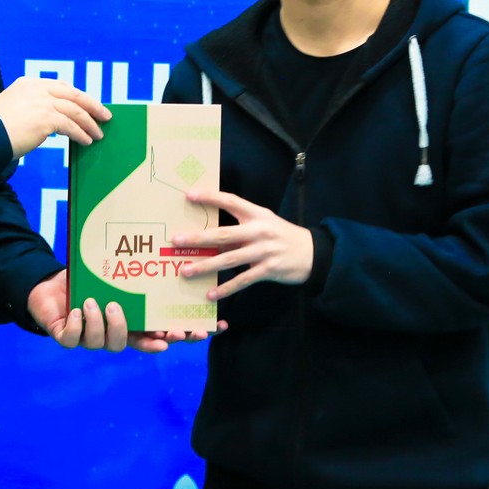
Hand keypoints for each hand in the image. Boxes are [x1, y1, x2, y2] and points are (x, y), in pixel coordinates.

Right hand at [0, 77, 110, 157]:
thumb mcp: (11, 109)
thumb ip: (30, 108)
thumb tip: (51, 121)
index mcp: (28, 83)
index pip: (60, 86)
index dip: (77, 96)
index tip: (87, 104)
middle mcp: (37, 88)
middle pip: (73, 94)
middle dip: (92, 105)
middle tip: (105, 115)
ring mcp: (42, 102)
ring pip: (75, 110)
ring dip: (89, 123)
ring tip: (98, 134)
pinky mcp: (46, 118)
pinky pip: (71, 126)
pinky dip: (81, 133)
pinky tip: (86, 141)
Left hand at [26, 271, 199, 352]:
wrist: (49, 286)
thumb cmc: (85, 279)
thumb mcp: (112, 272)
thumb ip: (132, 269)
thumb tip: (161, 244)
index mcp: (130, 319)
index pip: (161, 332)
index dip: (182, 336)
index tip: (202, 330)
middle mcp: (114, 332)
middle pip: (140, 346)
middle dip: (152, 342)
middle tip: (162, 333)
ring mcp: (91, 337)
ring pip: (105, 343)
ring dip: (106, 324)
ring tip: (99, 303)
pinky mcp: (67, 337)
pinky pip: (74, 340)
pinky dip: (77, 326)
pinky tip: (78, 311)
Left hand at [172, 189, 313, 300]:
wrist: (313, 253)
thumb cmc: (281, 236)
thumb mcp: (264, 223)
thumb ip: (240, 227)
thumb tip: (209, 235)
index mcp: (257, 214)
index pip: (231, 201)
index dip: (210, 197)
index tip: (189, 195)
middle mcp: (259, 231)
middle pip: (223, 234)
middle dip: (198, 238)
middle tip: (176, 241)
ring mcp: (264, 251)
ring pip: (229, 259)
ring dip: (205, 266)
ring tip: (185, 270)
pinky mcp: (268, 270)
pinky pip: (242, 280)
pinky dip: (225, 288)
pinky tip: (210, 294)